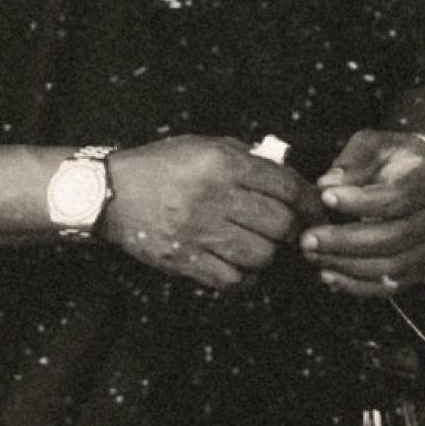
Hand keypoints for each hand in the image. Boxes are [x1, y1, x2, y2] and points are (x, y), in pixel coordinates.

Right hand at [101, 136, 317, 291]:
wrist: (107, 193)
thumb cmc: (158, 167)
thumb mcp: (202, 146)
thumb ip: (244, 158)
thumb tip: (286, 178)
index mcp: (222, 164)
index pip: (286, 185)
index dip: (310, 202)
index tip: (317, 211)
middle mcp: (214, 197)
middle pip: (280, 224)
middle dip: (292, 230)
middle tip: (291, 232)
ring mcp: (198, 231)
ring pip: (261, 255)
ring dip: (267, 254)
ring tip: (260, 247)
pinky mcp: (184, 259)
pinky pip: (232, 279)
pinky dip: (243, 277)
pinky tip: (239, 267)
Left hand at [299, 130, 424, 296]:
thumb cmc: (398, 160)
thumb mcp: (378, 145)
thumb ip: (353, 160)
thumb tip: (326, 184)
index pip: (398, 197)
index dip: (359, 201)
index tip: (324, 197)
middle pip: (393, 238)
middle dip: (344, 241)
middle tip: (307, 238)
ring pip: (391, 267)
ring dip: (346, 266)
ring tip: (312, 256)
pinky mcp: (423, 271)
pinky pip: (390, 287)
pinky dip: (357, 286)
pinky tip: (328, 275)